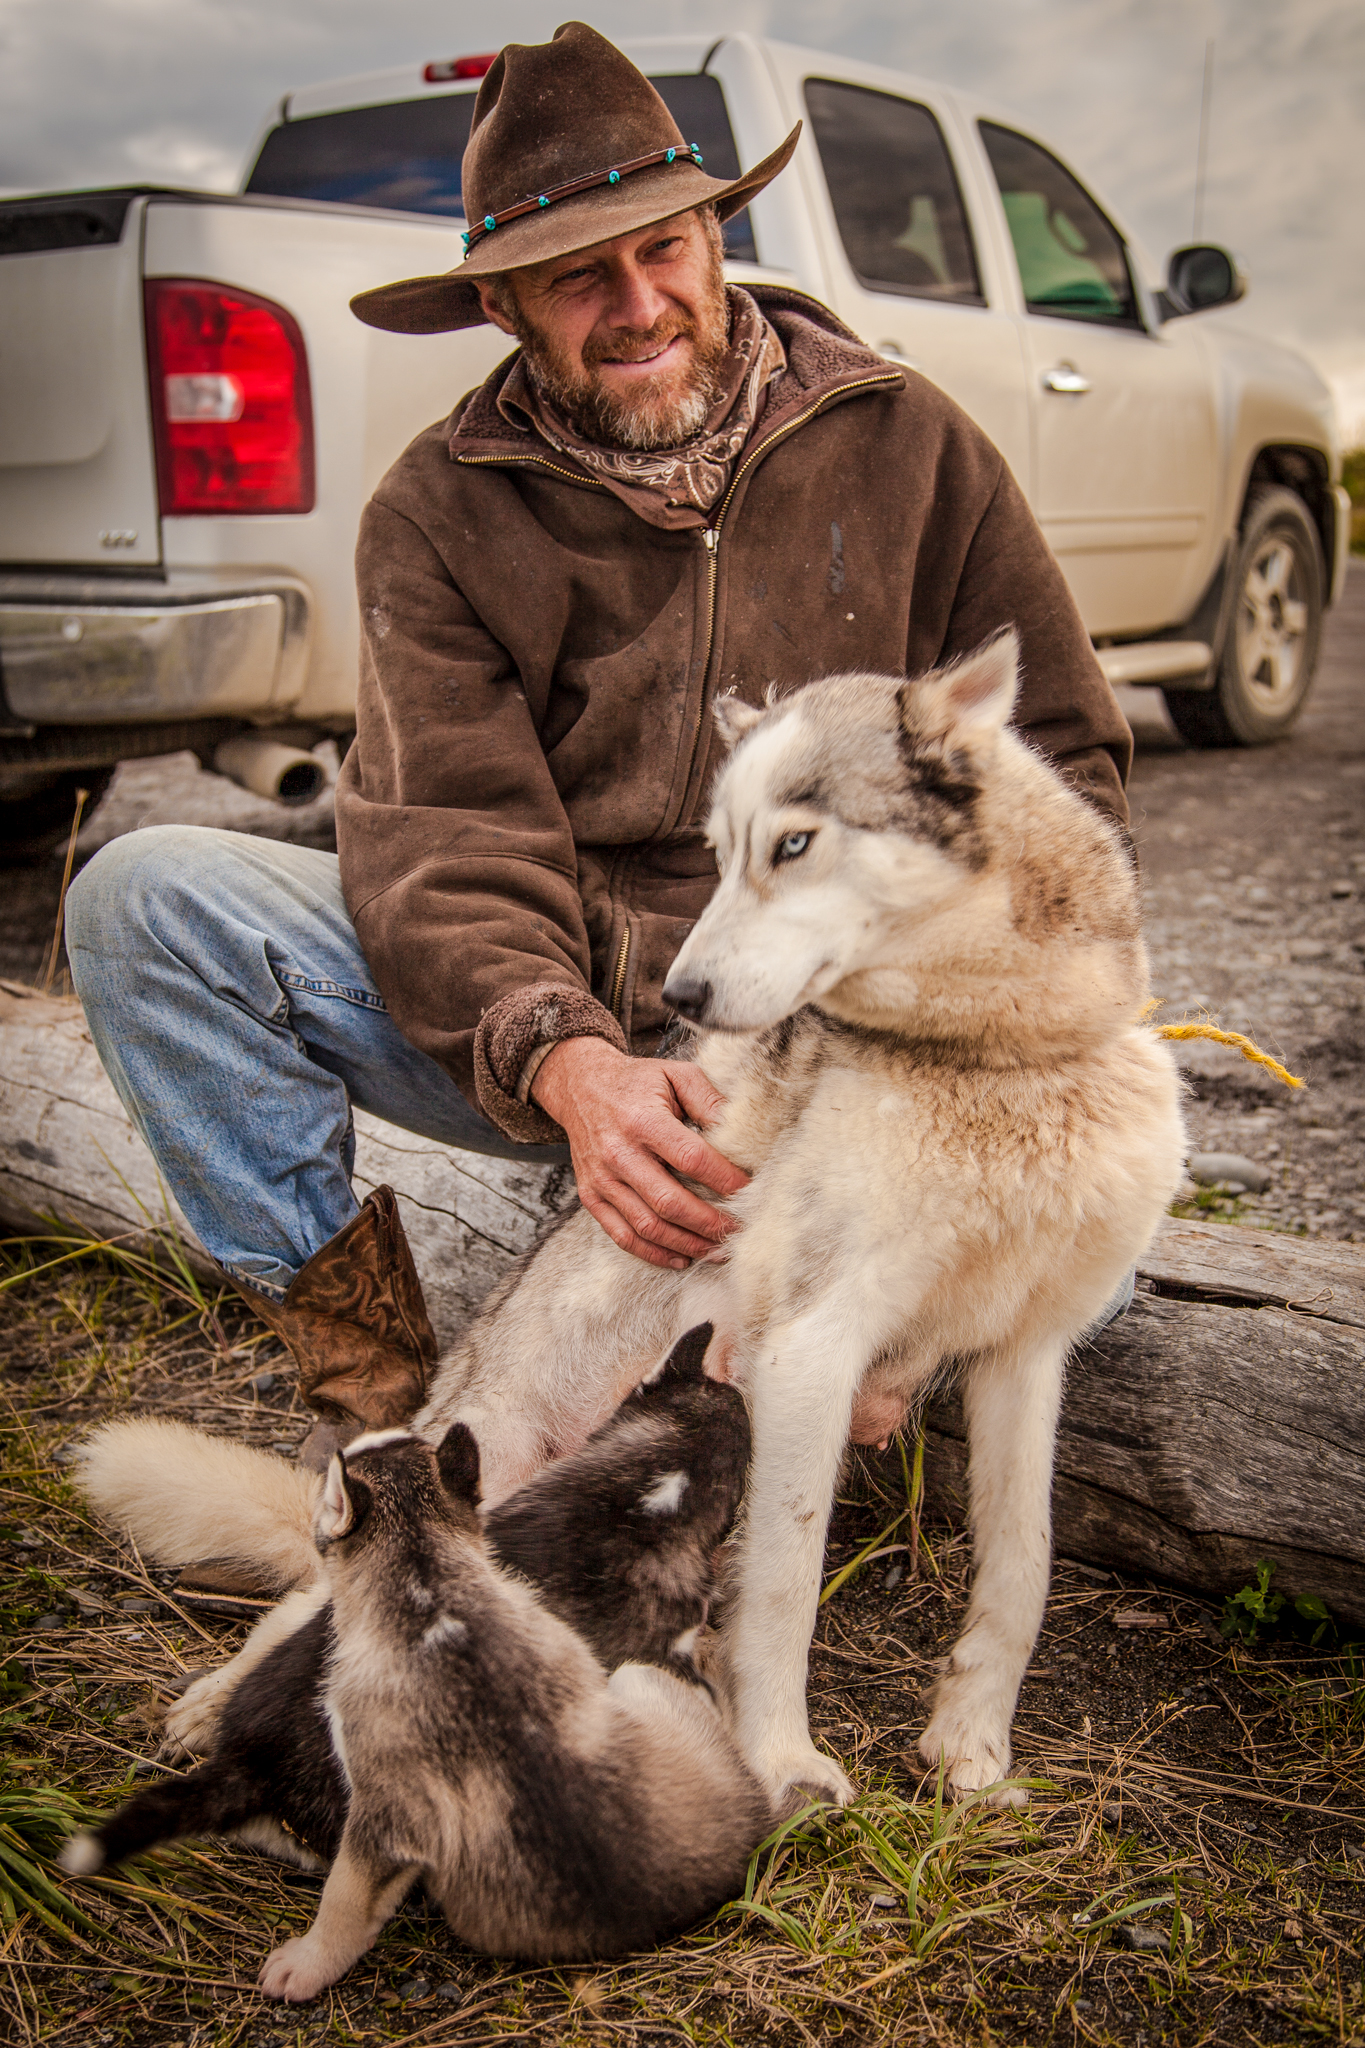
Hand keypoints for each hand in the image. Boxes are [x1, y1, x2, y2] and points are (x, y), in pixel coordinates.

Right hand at [531, 1038, 748, 1269]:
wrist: (580, 1085)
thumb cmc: (636, 1082)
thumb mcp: (676, 1074)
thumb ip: (709, 1099)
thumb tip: (742, 1131)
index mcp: (643, 1121)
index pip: (692, 1159)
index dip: (725, 1180)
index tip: (749, 1191)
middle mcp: (619, 1154)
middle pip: (670, 1202)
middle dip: (710, 1224)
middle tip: (739, 1231)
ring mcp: (602, 1179)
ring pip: (648, 1226)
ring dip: (687, 1245)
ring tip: (717, 1251)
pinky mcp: (591, 1196)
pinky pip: (622, 1235)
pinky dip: (653, 1253)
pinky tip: (680, 1258)